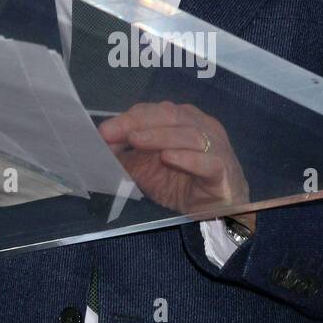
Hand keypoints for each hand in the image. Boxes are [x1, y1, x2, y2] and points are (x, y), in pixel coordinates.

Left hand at [98, 100, 254, 225]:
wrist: (218, 211)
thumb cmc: (183, 184)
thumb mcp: (147, 170)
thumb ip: (126, 157)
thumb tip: (100, 147)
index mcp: (183, 120)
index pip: (154, 111)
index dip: (127, 118)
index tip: (103, 132)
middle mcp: (201, 126)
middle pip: (170, 115)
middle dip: (138, 122)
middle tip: (112, 133)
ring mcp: (215, 146)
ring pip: (189, 134)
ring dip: (159, 136)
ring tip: (135, 140)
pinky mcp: (223, 169)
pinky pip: (208, 160)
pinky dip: (187, 158)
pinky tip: (168, 158)